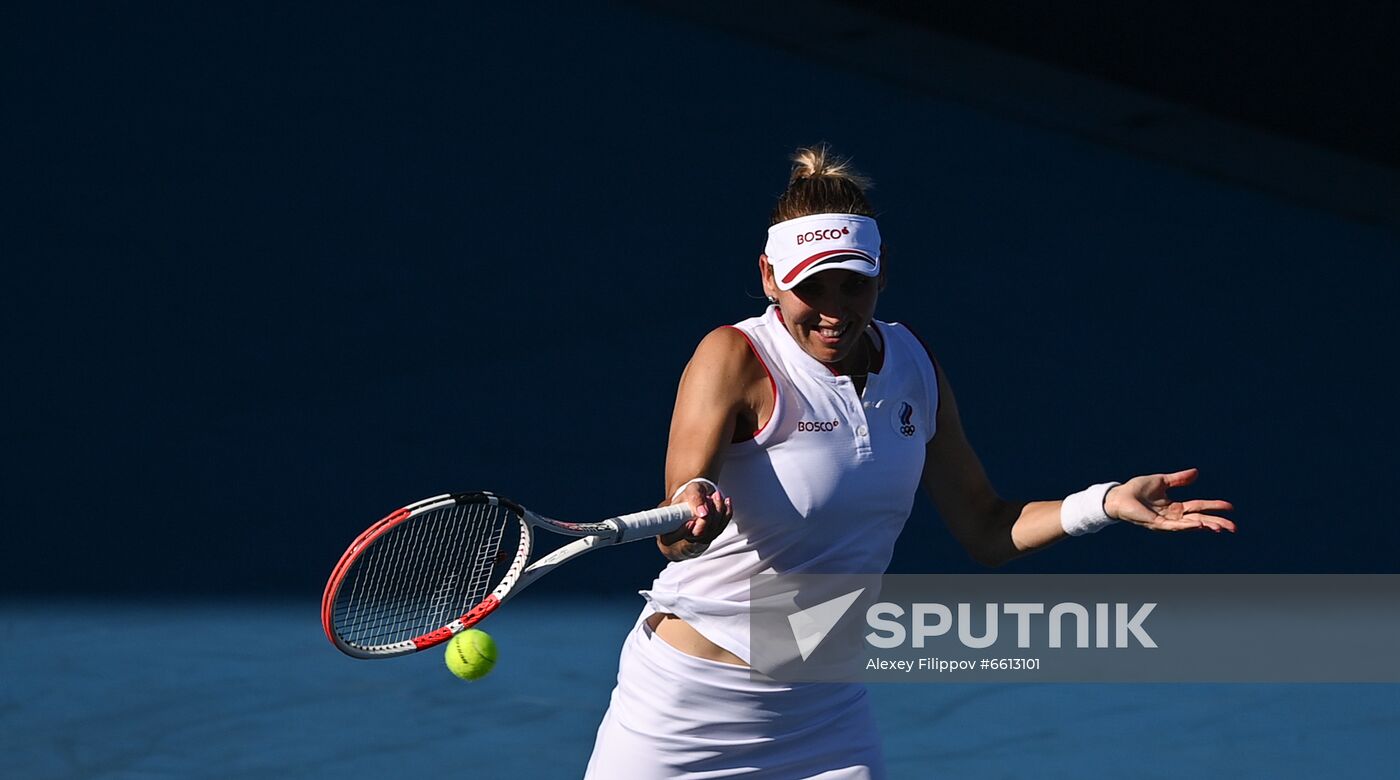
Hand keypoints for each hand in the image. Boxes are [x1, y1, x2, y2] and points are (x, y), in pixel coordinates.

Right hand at [658, 481, 732, 558]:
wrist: (699, 494)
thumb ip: (695, 498)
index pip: (670, 538)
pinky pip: (721, 527)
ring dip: (718, 511)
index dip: (681, 532)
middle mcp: (684, 536)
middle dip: (707, 517)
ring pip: (712, 531)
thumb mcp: (691, 490)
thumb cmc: (690, 493)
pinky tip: (726, 502)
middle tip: (709, 498)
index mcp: (670, 527)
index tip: (690, 521)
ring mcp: (699, 538)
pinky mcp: (711, 534)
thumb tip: (703, 513)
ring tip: (716, 495)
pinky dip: (726, 513)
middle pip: (697, 535)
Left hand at [1104, 468, 1235, 532]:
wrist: (1117, 496)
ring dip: (1205, 526)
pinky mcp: (1156, 524)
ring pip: (1189, 525)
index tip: (1231, 507)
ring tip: (1220, 528)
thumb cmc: (1136, 490)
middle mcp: (1173, 517)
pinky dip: (1187, 526)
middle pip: (1199, 520)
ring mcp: (1165, 522)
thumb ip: (1179, 479)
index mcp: (1175, 507)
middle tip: (1234, 528)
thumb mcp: (1162, 482)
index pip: (1199, 507)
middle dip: (1216, 524)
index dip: (1214, 507)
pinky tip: (1199, 525)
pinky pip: (1174, 526)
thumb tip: (1196, 473)